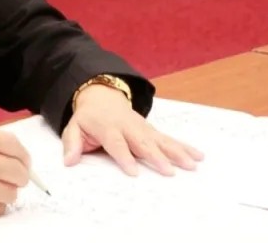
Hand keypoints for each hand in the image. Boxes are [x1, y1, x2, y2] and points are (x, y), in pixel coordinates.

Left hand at [61, 84, 203, 175]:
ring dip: (176, 152)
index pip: (116, 143)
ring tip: (191, 164)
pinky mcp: (151, 130)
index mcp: (108, 128)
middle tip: (169, 171)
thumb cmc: (89, 118)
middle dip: (156, 157)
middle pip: (143, 143)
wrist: (102, 96)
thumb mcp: (74, 127)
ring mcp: (142, 128)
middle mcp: (128, 127)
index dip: (124, 157)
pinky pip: (169, 138)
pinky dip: (184, 146)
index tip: (133, 171)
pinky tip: (198, 155)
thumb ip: (72, 144)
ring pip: (160, 140)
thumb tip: (69, 160)